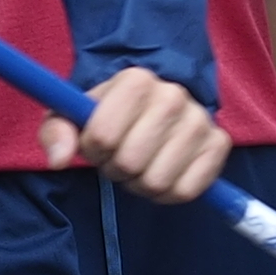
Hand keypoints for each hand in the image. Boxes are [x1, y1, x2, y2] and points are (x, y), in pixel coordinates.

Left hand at [42, 65, 229, 204]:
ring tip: (140, 165)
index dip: (93, 149)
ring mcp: (200, 120)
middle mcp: (173, 95)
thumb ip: (56, 133)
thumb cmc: (107, 115)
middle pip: (131, 162)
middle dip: (116, 169)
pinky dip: (168, 194)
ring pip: (157, 181)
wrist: (153, 107)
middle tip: (119, 158)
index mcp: (136, 80)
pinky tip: (163, 174)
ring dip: (141, 184)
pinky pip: (186, 191)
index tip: (97, 142)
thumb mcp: (72, 117)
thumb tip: (58, 160)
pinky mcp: (218, 144)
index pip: (102, 136)